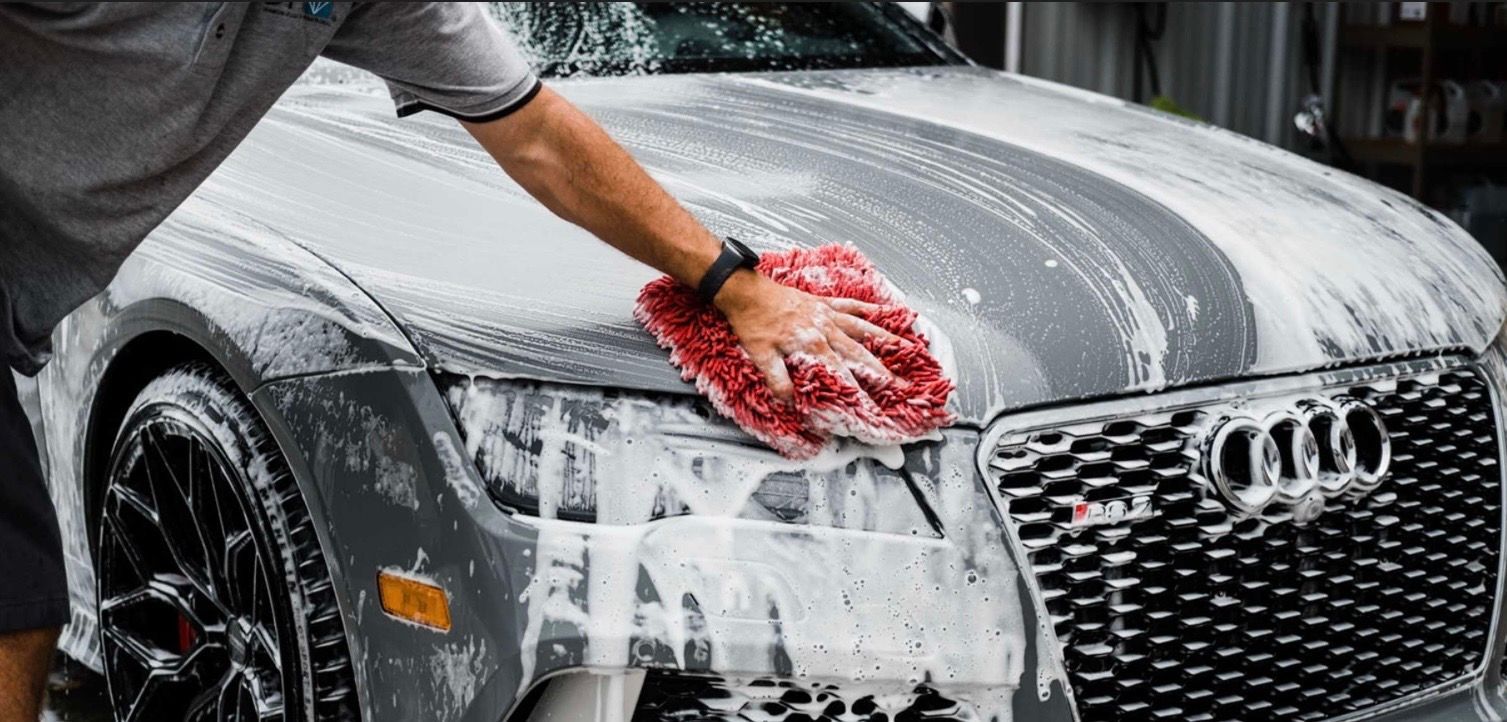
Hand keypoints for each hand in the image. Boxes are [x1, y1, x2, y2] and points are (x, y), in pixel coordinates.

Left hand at [714, 269, 904, 400]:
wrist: (746, 292)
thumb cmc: (752, 322)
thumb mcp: (760, 356)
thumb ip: (777, 380)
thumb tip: (790, 402)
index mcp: (812, 344)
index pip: (840, 374)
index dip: (856, 392)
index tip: (871, 407)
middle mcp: (825, 328)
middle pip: (860, 353)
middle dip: (881, 371)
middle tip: (900, 384)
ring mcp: (826, 314)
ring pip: (862, 328)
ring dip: (884, 339)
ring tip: (905, 347)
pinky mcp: (822, 303)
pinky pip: (849, 305)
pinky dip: (866, 309)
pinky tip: (880, 311)